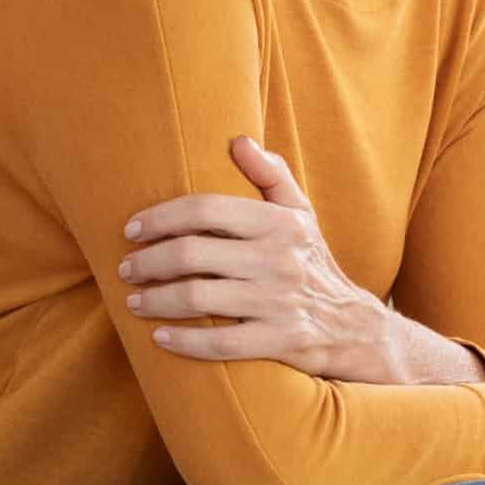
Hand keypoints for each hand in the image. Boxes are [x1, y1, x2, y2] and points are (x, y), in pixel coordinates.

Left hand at [115, 135, 395, 380]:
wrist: (358, 328)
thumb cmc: (313, 264)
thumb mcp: (302, 215)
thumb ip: (271, 175)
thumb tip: (238, 140)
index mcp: (279, 222)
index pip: (205, 209)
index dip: (160, 217)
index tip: (132, 229)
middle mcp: (279, 258)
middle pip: (192, 253)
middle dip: (148, 261)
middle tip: (126, 268)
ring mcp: (280, 301)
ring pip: (198, 298)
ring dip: (156, 300)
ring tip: (134, 300)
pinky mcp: (282, 342)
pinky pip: (222, 343)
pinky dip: (184, 341)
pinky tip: (160, 337)